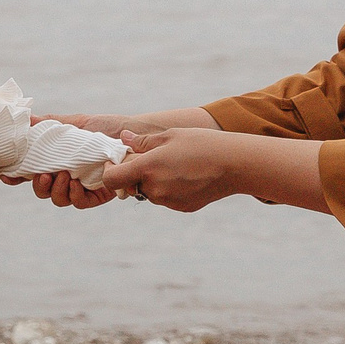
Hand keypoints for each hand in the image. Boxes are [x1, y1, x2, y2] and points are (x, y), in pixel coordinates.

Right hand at [18, 116, 134, 206]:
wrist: (135, 136)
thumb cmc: (107, 128)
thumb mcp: (77, 123)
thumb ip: (51, 123)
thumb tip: (26, 117)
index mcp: (58, 160)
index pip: (33, 170)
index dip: (18, 175)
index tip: (8, 175)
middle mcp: (67, 175)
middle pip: (43, 190)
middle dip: (39, 186)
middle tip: (45, 175)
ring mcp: (82, 186)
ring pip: (58, 199)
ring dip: (55, 190)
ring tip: (63, 176)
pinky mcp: (98, 195)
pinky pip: (79, 202)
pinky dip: (73, 195)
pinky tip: (74, 184)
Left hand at [91, 128, 245, 212]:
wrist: (234, 164)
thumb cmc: (201, 144)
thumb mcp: (170, 136)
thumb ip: (142, 142)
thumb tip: (124, 138)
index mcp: (147, 168)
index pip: (112, 179)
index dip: (111, 170)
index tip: (119, 161)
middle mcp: (154, 189)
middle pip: (131, 184)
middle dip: (135, 173)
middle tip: (153, 157)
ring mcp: (167, 201)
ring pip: (149, 191)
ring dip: (153, 180)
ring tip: (176, 164)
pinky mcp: (180, 207)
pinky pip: (166, 198)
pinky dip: (169, 188)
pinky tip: (187, 175)